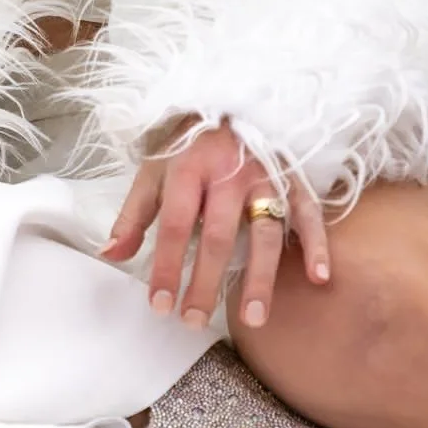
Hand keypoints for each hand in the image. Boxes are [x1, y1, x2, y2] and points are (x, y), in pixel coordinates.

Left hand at [99, 120, 330, 328]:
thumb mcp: (153, 172)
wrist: (230, 107)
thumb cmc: (188, 149)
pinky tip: (318, 278)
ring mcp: (265, 178)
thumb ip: (134, 215)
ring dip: (260, 277)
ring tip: (254, 318)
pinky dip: (316, 244)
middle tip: (195, 320)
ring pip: (264, 232)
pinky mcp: (293, 181)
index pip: (173, 225)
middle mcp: (228, 174)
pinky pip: (308, 214)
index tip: (160, 304)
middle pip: (217, 235)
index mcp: (188, 169)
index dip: (166, 266)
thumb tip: (110, 255)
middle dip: (205, 282)